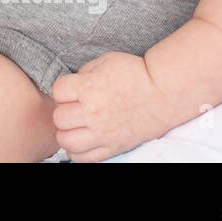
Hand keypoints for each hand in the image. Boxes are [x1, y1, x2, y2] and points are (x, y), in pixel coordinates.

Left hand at [49, 51, 174, 161]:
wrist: (164, 92)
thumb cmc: (136, 73)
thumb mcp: (105, 61)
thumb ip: (84, 73)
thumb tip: (72, 85)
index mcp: (88, 88)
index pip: (57, 91)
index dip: (63, 89)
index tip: (72, 90)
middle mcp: (93, 112)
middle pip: (59, 118)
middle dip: (63, 111)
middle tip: (73, 108)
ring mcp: (103, 132)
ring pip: (67, 141)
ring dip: (66, 134)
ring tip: (75, 127)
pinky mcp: (113, 147)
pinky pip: (85, 158)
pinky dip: (78, 152)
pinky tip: (83, 141)